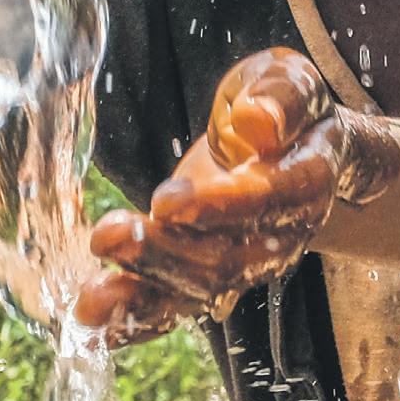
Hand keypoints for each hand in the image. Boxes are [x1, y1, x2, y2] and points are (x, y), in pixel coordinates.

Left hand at [73, 48, 351, 345]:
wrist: (290, 142)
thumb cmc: (284, 104)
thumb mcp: (287, 77)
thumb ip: (282, 95)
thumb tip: (257, 121)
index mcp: (307, 178)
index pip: (270, 199)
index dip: (221, 206)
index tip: (166, 201)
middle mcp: (283, 233)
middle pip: (230, 258)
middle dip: (166, 254)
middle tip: (110, 237)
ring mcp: (247, 261)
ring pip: (202, 289)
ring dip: (145, 294)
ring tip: (91, 299)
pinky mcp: (211, 273)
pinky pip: (179, 305)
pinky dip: (138, 318)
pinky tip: (96, 322)